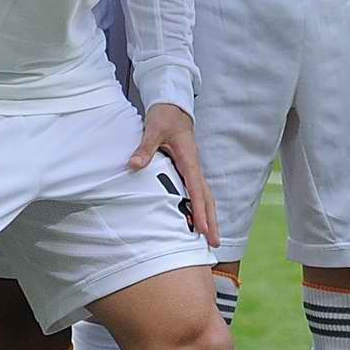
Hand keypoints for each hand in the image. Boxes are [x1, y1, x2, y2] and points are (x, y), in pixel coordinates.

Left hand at [128, 101, 217, 247]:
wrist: (173, 106)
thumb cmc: (165, 117)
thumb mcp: (153, 129)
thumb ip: (145, 148)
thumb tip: (134, 165)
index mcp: (189, 160)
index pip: (196, 190)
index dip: (199, 211)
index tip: (202, 229)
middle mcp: (194, 167)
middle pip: (207, 199)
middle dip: (212, 221)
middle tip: (214, 243)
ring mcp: (193, 169)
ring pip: (206, 197)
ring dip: (210, 217)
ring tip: (211, 237)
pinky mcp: (189, 170)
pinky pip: (199, 192)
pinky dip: (202, 208)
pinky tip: (199, 220)